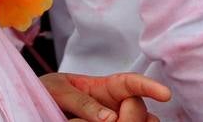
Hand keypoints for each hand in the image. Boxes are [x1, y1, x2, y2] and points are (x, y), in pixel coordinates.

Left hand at [41, 71, 170, 121]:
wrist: (37, 104)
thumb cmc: (47, 92)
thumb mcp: (57, 89)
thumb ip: (81, 100)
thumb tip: (110, 119)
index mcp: (105, 87)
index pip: (131, 84)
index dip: (149, 86)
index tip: (165, 94)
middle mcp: (116, 106)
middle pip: (139, 111)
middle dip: (130, 115)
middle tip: (108, 119)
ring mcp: (116, 121)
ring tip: (80, 120)